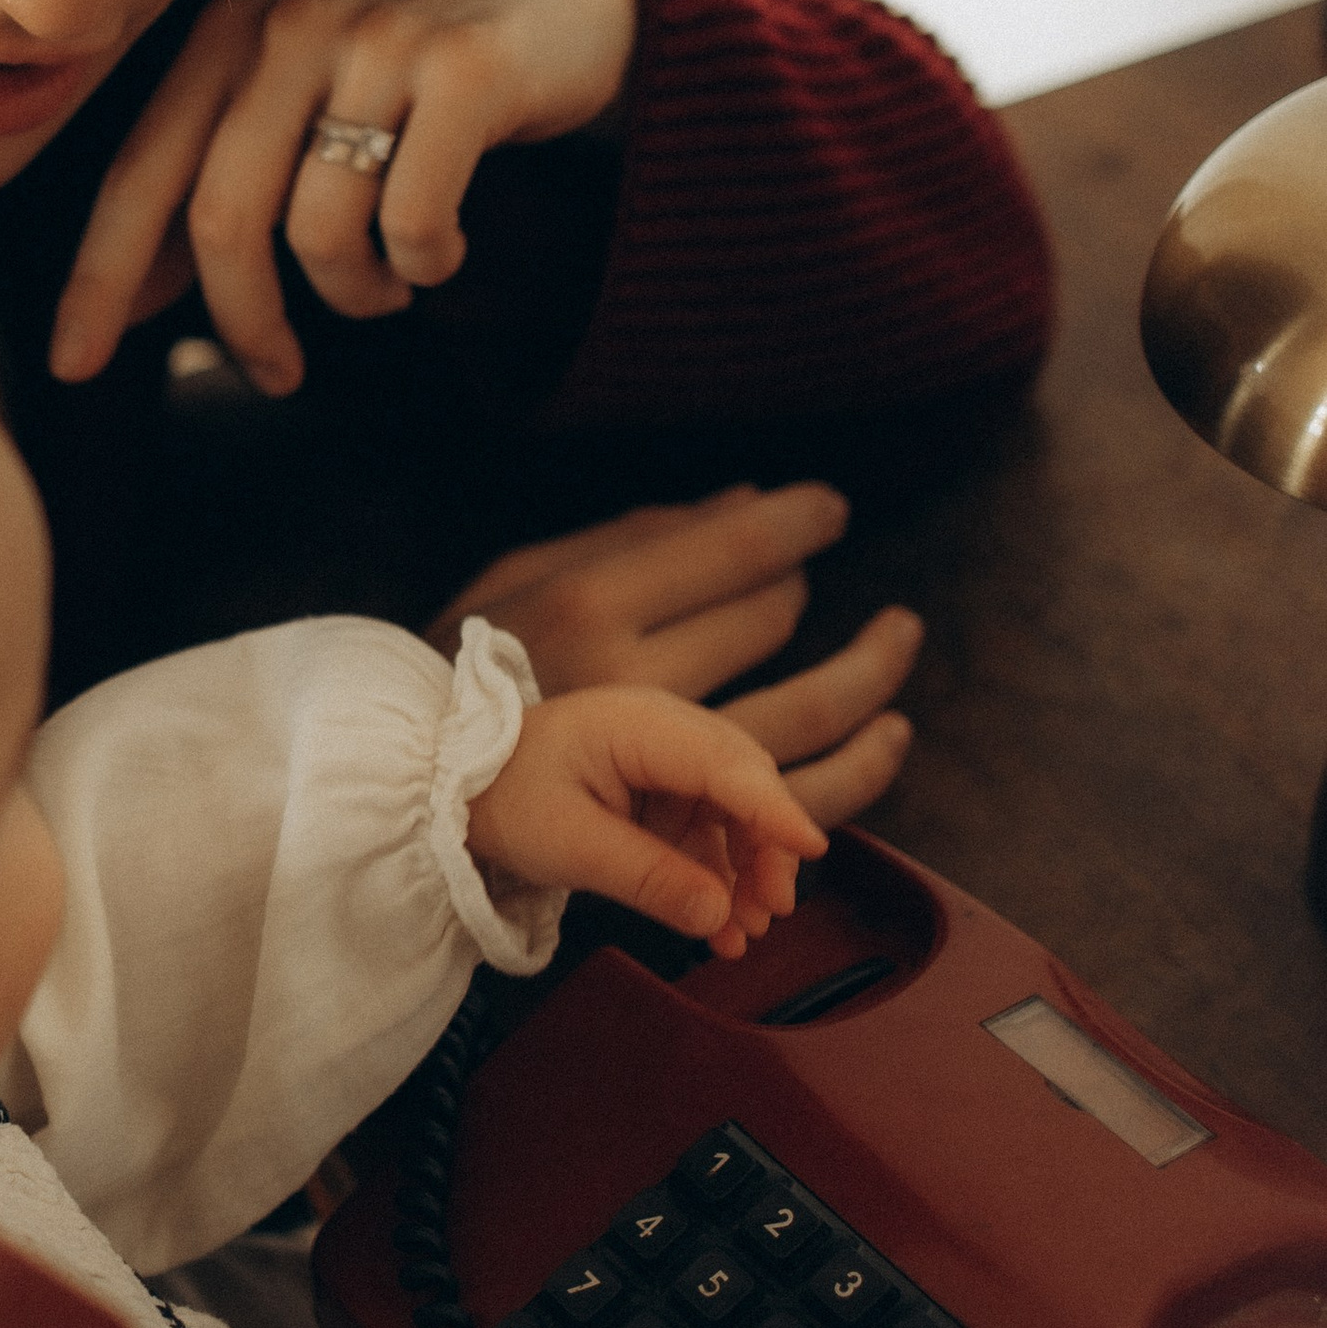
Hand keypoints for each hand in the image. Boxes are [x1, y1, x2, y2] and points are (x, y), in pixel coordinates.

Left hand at [48, 0, 638, 394]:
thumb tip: (118, 303)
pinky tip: (441, 253)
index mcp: (226, 33)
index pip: (138, 173)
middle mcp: (290, 24)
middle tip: (277, 372)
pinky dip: (423, 266)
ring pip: (321, 231)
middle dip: (243, 321)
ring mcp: (379, 40)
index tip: (73, 366)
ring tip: (384, 287)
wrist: (565, 15)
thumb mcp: (294, 121)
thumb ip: (211, 191)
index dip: (98, 278)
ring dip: (353, 296)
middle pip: (222, 218)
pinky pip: (412, 222)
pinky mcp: (466, 70)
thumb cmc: (407, 90)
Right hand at [438, 485, 922, 829]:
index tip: (829, 508)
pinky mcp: (687, 825)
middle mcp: (633, 680)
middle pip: (769, 618)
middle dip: (802, 583)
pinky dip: (857, 769)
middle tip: (809, 576)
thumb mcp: (531, 572)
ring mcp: (663, 762)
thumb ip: (638, 536)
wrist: (429, 780)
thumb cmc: (477, 660)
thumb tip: (747, 502)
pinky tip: (884, 737)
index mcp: (590, 604)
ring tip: (897, 643)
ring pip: (806, 714)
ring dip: (870, 676)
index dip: (796, 521)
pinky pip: (797, 799)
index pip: (731, 548)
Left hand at [465, 686, 828, 957]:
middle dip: (767, 851)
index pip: (727, 763)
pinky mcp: (665, 794)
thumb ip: (646, 878)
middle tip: (770, 910)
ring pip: (736, 815)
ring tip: (743, 934)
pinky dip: (720, 879)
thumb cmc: (505, 797)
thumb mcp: (569, 845)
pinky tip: (722, 927)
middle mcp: (666, 732)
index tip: (811, 848)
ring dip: (747, 875)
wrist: (461, 788)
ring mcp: (669, 762)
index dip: (774, 808)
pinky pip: (710, 835)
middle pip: (745, 785)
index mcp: (641, 724)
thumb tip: (717, 913)